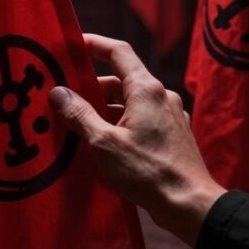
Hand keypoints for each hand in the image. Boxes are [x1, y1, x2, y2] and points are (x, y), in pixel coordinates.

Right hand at [47, 34, 225, 246]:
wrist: (190, 204)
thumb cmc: (148, 172)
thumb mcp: (104, 144)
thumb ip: (80, 115)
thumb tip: (59, 92)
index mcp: (146, 89)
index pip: (119, 51)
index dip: (95, 44)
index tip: (73, 44)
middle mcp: (161, 96)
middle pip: (122, 79)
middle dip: (93, 86)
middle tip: (66, 95)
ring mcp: (170, 116)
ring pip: (131, 102)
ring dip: (106, 108)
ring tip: (80, 124)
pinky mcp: (173, 136)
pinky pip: (142, 119)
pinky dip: (122, 123)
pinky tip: (106, 144)